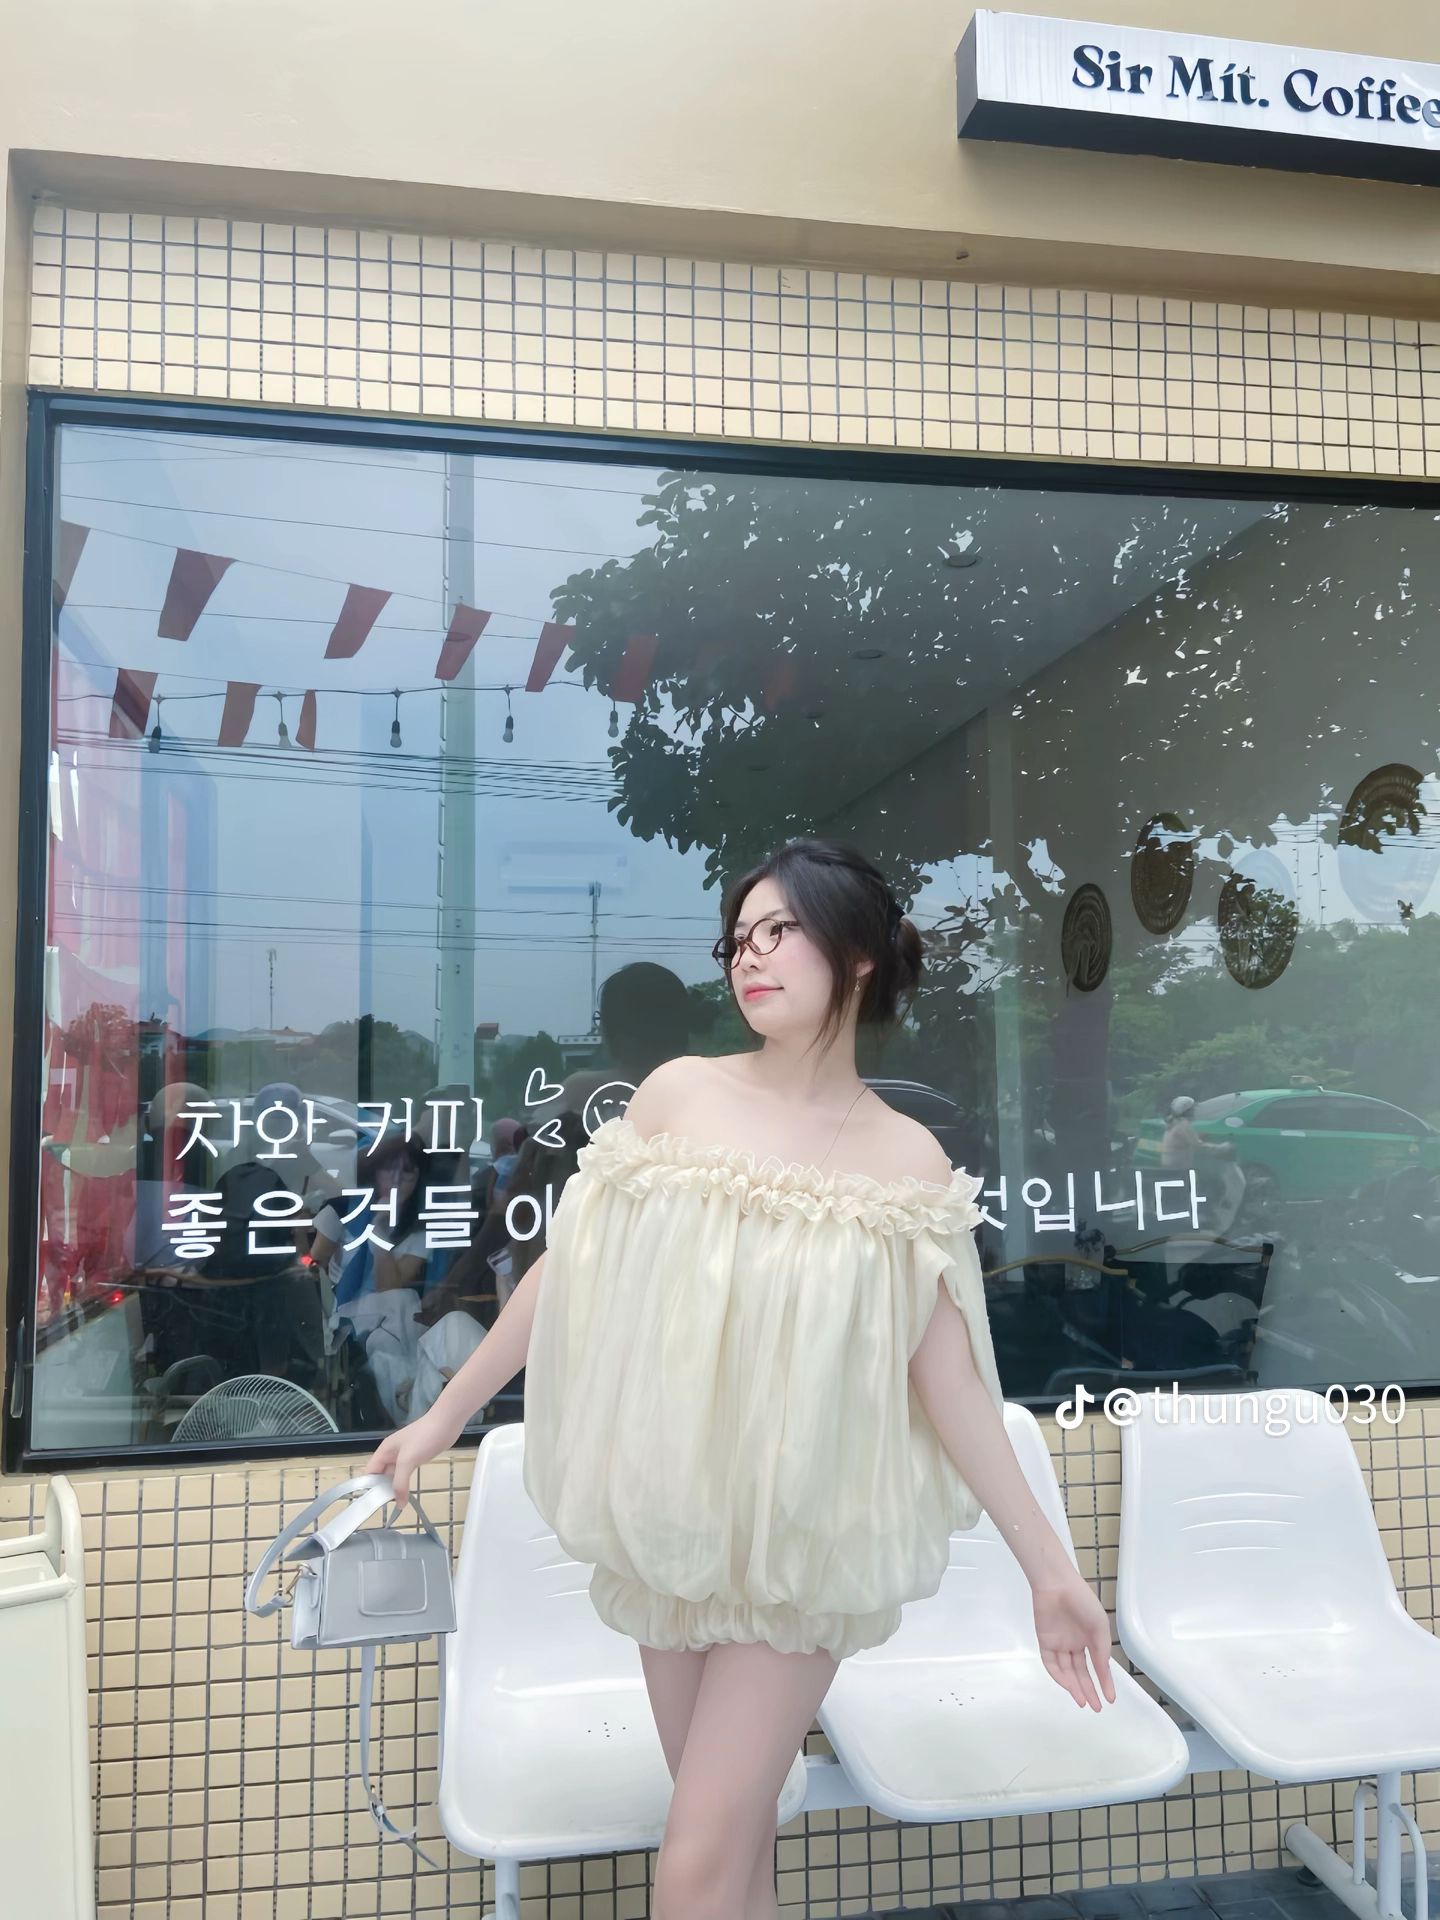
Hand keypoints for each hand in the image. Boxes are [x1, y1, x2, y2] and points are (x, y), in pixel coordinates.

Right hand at [364, 1404, 463, 1507]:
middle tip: (390, 1507)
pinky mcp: (416, 1457)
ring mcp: (405, 1455)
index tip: (376, 1504)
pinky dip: (405, 1482)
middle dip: (383, 1489)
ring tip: (399, 1503)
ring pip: (394, 1475)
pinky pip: (406, 1472)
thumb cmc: (423, 1438)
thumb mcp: (407, 1461)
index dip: (371, 1487)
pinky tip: (408, 1493)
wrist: (446, 1423)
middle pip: (381, 1475)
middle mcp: (392, 1453)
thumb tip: (398, 1505)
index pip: (370, 1472)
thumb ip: (400, 1483)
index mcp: (384, 1451)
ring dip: (395, 1487)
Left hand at [1032, 1573, 1115, 1710]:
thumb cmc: (1082, 1602)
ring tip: (1083, 1701)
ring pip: (1067, 1671)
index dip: (1104, 1683)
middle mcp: (1076, 1643)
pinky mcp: (1045, 1642)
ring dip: (1075, 1687)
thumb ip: (1102, 1652)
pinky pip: (1052, 1663)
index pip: (1098, 1666)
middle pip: (1082, 1672)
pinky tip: (1068, 1686)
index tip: (1110, 1699)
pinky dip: (1059, 1676)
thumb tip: (1105, 1674)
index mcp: (1091, 1638)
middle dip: (1089, 1690)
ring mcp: (1060, 1643)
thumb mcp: (1099, 1628)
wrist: (1057, 1585)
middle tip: (1096, 1707)